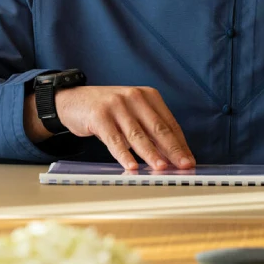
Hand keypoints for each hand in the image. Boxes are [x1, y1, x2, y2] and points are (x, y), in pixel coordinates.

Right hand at [55, 86, 195, 170]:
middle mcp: (135, 97)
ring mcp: (116, 105)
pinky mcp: (99, 116)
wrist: (74, 100)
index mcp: (148, 95)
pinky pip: (114, 139)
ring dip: (151, 154)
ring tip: (161, 168)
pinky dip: (124, 155)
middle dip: (173, 149)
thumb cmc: (108, 110)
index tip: (189, 160)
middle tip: (184, 165)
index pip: (169, 123)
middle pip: (158, 128)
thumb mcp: (132, 114)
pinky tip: (131, 167)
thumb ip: (150, 130)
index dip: (180, 143)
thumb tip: (171, 156)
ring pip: (138, 135)